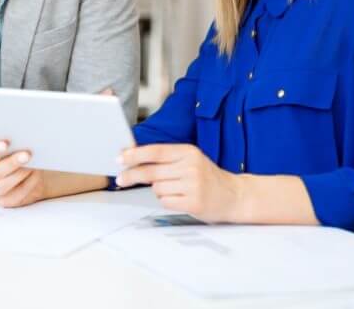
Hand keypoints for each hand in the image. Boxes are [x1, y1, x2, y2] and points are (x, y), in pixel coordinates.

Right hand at [0, 140, 48, 207]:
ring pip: (3, 186)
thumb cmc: (19, 155)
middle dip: (11, 163)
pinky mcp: (6, 201)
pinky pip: (16, 195)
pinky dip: (27, 185)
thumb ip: (14, 143)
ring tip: (33, 166)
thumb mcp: (14, 147)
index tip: (7, 143)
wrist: (30, 175)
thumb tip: (24, 138)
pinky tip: (35, 176)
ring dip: (19, 175)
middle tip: (27, 154)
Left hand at [116, 143, 245, 222]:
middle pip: (151, 171)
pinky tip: (180, 198)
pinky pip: (165, 201)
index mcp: (189, 152)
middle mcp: (191, 166)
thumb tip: (134, 159)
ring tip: (176, 189)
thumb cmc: (207, 177)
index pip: (155, 151)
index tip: (120, 158)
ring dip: (159, 190)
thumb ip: (166, 158)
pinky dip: (167, 201)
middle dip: (132, 175)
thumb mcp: (190, 159)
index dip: (135, 155)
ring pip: (157, 188)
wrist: (233, 196)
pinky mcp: (194, 203)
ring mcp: (193, 185)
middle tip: (120, 179)